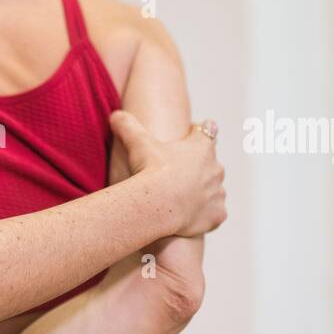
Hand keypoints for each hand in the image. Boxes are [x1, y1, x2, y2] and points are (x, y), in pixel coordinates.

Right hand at [110, 111, 226, 237]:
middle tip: (175, 176)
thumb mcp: (137, 144)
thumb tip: (115, 116)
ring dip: (202, 193)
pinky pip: (215, 214)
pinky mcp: (217, 215)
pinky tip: (189, 217)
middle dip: (197, 168)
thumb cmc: (150, 171)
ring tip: (180, 200)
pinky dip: (205, 216)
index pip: (208, 130)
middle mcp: (216, 168)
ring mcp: (218, 193)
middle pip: (211, 164)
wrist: (158, 207)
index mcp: (202, 147)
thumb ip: (127, 126)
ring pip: (214, 190)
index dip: (197, 132)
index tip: (188, 136)